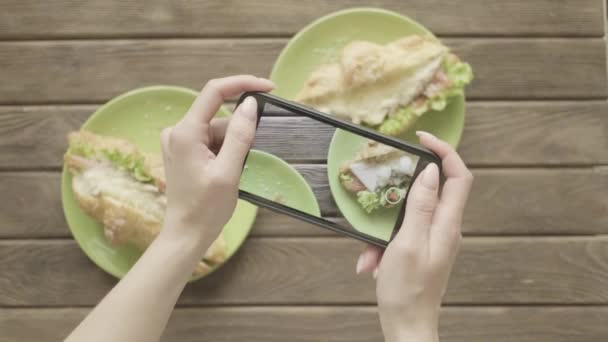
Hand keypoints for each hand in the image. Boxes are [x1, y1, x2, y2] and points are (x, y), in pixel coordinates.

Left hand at [160, 75, 273, 250]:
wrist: (186, 234)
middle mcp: (177, 131)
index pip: (214, 92)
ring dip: (232, 147)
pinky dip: (224, 152)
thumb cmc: (206, 209)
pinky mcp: (183, 151)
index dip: (243, 84)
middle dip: (239, 132)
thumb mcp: (228, 172)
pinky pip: (210, 140)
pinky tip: (224, 173)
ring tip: (232, 175)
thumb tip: (251, 104)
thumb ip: (240, 135)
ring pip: (217, 130)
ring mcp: (178, 141)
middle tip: (247, 159)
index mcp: (185, 132)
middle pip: (218, 116)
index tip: (269, 88)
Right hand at [356, 132, 473, 341]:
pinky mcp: (419, 250)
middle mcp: (445, 229)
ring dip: (384, 228)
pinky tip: (368, 264)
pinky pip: (399, 235)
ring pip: (409, 216)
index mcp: (447, 225)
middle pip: (432, 191)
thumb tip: (430, 172)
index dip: (445, 151)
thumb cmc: (406, 290)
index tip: (421, 138)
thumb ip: (420, 207)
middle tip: (381, 189)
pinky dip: (381, 245)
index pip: (459, 176)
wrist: (407, 327)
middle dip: (401, 192)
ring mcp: (432, 240)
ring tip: (369, 252)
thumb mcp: (407, 244)